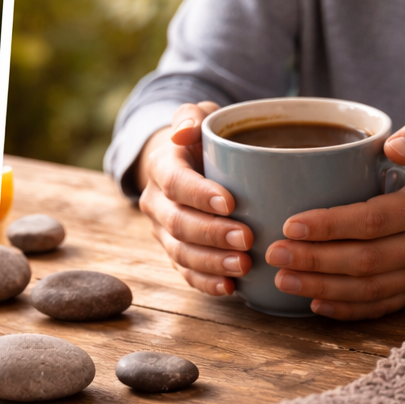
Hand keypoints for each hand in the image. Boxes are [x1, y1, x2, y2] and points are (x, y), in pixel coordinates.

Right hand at [137, 101, 252, 296]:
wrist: (184, 163)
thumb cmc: (202, 138)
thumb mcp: (198, 115)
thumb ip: (192, 116)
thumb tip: (184, 132)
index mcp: (162, 167)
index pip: (175, 183)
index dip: (199, 195)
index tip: (231, 202)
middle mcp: (157, 202)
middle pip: (178, 223)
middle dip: (212, 234)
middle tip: (247, 238)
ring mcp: (164, 231)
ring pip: (180, 252)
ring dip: (212, 262)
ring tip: (244, 266)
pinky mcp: (176, 252)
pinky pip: (186, 273)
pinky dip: (207, 283)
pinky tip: (231, 288)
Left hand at [265, 120, 404, 319]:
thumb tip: (394, 145)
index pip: (374, 219)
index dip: (330, 225)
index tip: (290, 225)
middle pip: (366, 260)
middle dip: (315, 260)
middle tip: (274, 253)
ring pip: (368, 289)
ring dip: (321, 287)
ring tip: (282, 279)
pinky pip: (379, 308)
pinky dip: (344, 310)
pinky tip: (312, 304)